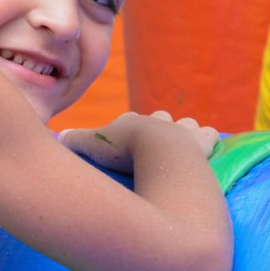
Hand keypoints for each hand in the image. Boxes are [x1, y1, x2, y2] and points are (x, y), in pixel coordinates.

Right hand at [59, 110, 218, 172]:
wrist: (160, 151)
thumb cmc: (125, 150)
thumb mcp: (94, 145)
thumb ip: (76, 140)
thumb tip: (60, 135)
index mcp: (134, 123)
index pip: (129, 120)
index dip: (126, 130)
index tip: (122, 142)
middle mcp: (159, 123)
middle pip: (160, 119)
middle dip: (157, 129)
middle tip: (150, 148)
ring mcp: (182, 132)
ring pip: (187, 126)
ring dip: (184, 134)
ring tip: (180, 148)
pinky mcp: (202, 144)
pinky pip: (209, 137)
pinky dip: (208, 142)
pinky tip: (207, 149)